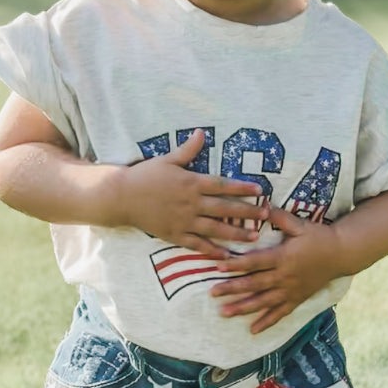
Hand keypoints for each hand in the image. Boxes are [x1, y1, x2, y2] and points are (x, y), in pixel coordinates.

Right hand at [111, 128, 263, 255]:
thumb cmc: (144, 175)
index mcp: (191, 183)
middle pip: (224, 208)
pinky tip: (226, 255)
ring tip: (254, 237)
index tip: (260, 191)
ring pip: (215, 229)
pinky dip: (212, 250)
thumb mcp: (167, 159)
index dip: (242, 188)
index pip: (222, 185)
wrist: (121, 197)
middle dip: (247, 212)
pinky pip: (197, 245)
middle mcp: (191, 203)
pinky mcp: (175, 235)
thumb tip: (201, 132)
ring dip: (236, 233)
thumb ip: (187, 150)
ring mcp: (184, 221)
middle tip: (266, 215)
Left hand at [208, 206, 343, 333]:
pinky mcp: (297, 299)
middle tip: (213, 293)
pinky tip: (252, 330)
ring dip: (243, 308)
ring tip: (224, 313)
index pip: (255, 262)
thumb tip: (261, 204)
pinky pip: (280, 313)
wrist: (342, 254)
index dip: (237, 264)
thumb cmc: (319, 237)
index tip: (219, 267)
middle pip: (254, 284)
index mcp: (283, 257)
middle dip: (232, 289)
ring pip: (263, 301)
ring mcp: (290, 290)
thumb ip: (280, 217)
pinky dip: (267, 322)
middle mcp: (285, 276)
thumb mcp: (300, 224)